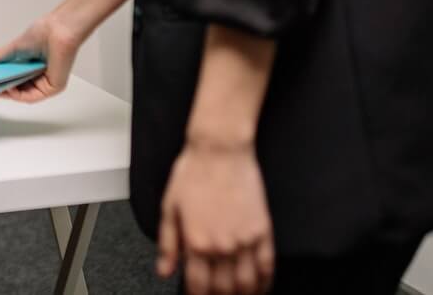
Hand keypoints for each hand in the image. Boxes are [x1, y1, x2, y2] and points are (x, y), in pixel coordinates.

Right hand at [0, 12, 81, 102]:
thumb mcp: (15, 47)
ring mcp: (46, 83)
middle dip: (1, 90)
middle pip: (18, 89)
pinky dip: (19, 95)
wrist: (58, 30)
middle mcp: (40, 76)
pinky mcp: (53, 88)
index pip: (14, 80)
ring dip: (8, 94)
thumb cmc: (44, 33)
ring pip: (24, 95)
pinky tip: (8, 88)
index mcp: (32, 67)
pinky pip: (33, 96)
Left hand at [157, 139, 274, 294]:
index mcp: (195, 242)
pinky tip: (259, 287)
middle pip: (223, 289)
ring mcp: (245, 241)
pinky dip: (264, 282)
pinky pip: (267, 266)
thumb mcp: (169, 207)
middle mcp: (221, 246)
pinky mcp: (263, 231)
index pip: (198, 285)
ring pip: (246, 284)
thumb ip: (167, 244)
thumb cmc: (192, 174)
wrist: (220, 151)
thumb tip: (164, 271)